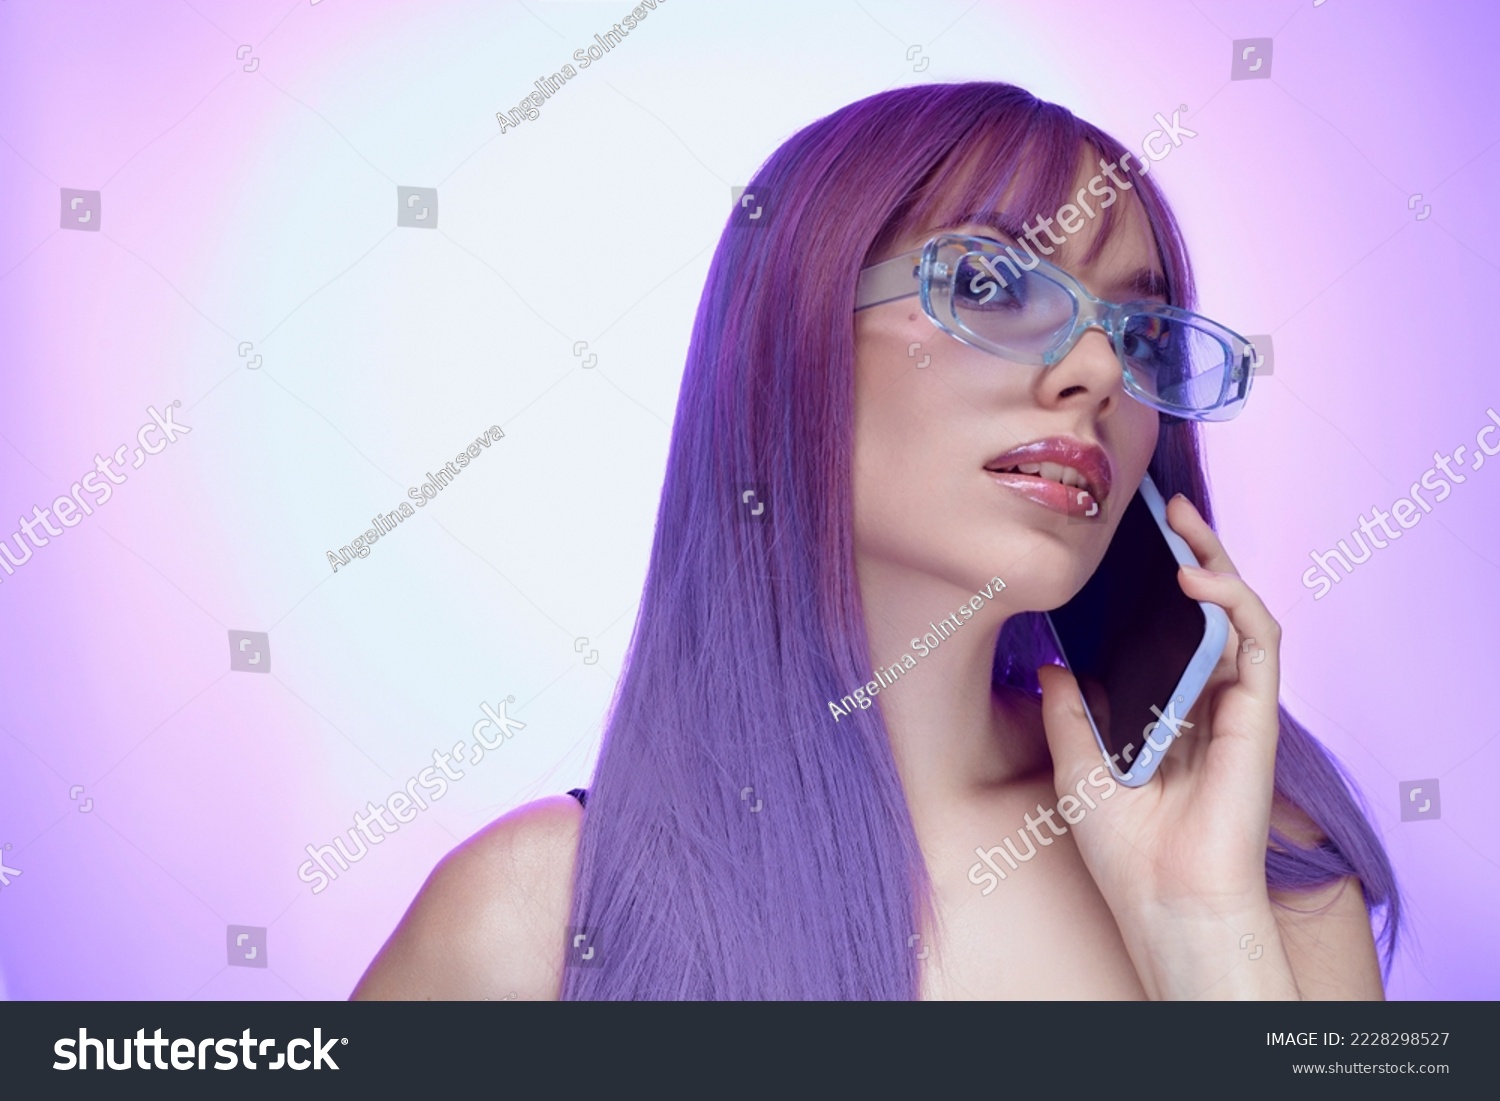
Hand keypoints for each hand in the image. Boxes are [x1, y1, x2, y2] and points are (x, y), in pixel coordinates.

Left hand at [1036, 493, 1299, 998]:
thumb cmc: (1123, 848)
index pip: (1169, 631)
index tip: (1127, 545)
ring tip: (1183, 522)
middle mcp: (1204, 702)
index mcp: (1165, 712)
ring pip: (1239, 612)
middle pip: (1208, 610)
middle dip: (1192, 552)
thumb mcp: (1075, 765)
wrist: (1163, 899)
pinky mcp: (1258, 713)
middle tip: (1165, 509)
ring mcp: (1234, 705)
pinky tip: (1198, 577)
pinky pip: (1259, 641)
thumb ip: (1070, 710)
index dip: (1156, 586)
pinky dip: (1234, 600)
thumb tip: (1053, 663)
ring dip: (1215, 560)